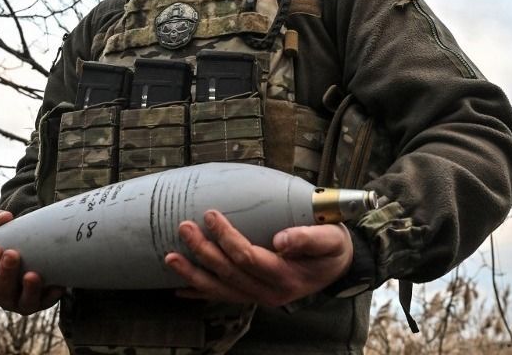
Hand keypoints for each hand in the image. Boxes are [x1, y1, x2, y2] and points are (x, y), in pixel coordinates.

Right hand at [0, 210, 63, 314]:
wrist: (28, 255)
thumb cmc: (9, 244)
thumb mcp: (0, 232)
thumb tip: (5, 217)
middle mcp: (2, 296)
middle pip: (1, 291)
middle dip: (5, 274)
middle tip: (12, 254)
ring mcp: (22, 302)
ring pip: (23, 303)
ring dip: (28, 290)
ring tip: (32, 275)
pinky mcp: (42, 302)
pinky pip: (46, 303)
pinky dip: (51, 296)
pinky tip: (57, 286)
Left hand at [164, 210, 352, 307]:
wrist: (340, 265)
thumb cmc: (333, 246)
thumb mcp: (330, 238)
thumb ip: (307, 238)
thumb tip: (280, 239)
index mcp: (286, 276)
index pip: (248, 257)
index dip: (226, 237)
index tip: (211, 215)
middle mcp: (270, 292)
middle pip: (229, 273)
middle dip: (203, 251)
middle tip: (184, 227)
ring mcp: (260, 297)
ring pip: (221, 289)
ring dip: (194, 275)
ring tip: (171, 258)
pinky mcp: (254, 295)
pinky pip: (224, 296)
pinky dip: (202, 292)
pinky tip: (181, 289)